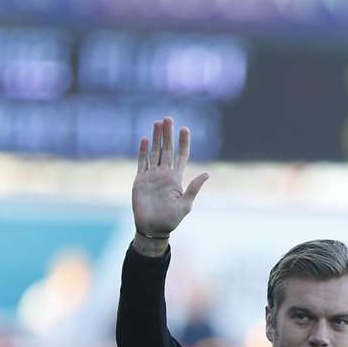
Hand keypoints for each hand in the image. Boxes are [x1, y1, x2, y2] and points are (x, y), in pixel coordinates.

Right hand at [132, 117, 208, 242]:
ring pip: (154, 152)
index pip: (181, 156)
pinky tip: (146, 139)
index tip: (185, 129)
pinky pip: (142, 162)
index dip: (183, 142)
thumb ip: (194, 188)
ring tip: (157, 123)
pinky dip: (143, 151)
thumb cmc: (171, 220)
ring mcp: (152, 176)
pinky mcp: (140, 180)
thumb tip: (207, 174)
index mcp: (176, 179)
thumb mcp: (185, 205)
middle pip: (167, 150)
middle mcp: (164, 174)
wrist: (152, 228)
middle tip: (168, 118)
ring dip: (156, 138)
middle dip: (168, 134)